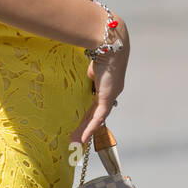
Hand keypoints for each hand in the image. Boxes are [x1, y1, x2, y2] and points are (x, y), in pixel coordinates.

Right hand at [70, 18, 129, 146]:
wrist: (110, 46)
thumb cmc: (101, 49)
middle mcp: (112, 92)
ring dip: (86, 130)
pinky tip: (83, 137)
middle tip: (77, 137)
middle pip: (96, 114)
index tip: (83, 121)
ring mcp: (111, 96)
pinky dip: (91, 127)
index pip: (98, 103)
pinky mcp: (108, 98)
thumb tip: (86, 76)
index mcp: (108, 85)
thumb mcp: (93, 65)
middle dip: (86, 126)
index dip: (90, 113)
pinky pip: (98, 117)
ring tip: (76, 141)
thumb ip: (90, 74)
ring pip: (97, 118)